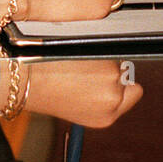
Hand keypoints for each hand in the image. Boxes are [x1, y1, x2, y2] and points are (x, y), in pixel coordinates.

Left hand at [10, 59, 142, 127]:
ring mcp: (110, 76)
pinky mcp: (103, 54)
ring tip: (74, 65)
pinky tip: (76, 55)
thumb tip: (113, 80)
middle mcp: (112, 99)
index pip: (134, 93)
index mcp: (107, 116)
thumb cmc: (46, 91)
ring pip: (114, 57)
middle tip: (85, 72)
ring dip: (99, 58)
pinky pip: (105, 44)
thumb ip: (101, 99)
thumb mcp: (78, 108)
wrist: (28, 77)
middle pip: (125, 74)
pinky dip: (94, 46)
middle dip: (109, 69)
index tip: (109, 80)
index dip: (121, 84)